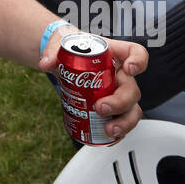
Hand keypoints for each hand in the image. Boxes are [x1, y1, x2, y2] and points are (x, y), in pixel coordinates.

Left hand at [38, 26, 147, 141]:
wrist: (65, 60)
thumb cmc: (71, 49)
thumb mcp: (60, 44)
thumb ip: (52, 51)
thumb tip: (46, 64)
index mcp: (114, 55)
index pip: (136, 52)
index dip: (138, 61)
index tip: (129, 69)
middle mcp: (120, 76)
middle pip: (132, 89)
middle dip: (121, 102)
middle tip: (101, 107)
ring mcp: (117, 93)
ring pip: (132, 110)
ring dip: (124, 122)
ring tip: (109, 129)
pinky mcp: (111, 108)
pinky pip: (120, 122)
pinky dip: (117, 133)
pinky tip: (106, 138)